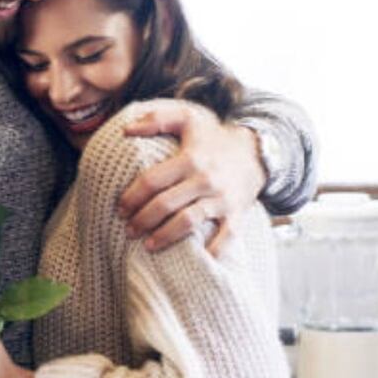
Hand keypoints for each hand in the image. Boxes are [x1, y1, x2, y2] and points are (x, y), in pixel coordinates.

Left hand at [119, 100, 265, 254]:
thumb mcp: (187, 119)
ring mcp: (222, 198)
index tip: (120, 209)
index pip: (152, 181)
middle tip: (128, 230)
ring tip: (148, 246)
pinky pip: (227, 236)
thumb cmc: (214, 138)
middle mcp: (205, 179)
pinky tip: (198, 258)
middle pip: (165, 204)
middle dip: (142, 220)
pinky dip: (214, 250)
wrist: (257, 151)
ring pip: (188, 221)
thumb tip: (126, 130)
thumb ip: (156, 119)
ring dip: (165, 236)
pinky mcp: (237, 212)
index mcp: (189, 158)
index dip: (132, 197)